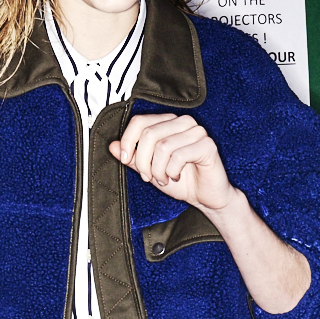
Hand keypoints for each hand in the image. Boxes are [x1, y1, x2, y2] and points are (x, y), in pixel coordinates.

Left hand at [111, 111, 233, 214]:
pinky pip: (179, 156)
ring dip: (158, 169)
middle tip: (148, 176)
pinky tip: (176, 177)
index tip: (124, 159)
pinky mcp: (207, 145)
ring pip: (163, 146)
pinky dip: (172, 172)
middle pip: (149, 134)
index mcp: (168, 122)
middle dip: (142, 161)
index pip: (140, 121)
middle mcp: (183, 122)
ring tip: (163, 179)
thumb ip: (132, 157)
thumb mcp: (150, 170)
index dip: (128, 141)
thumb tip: (112, 145)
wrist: (205, 197)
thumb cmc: (180, 181)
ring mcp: (197, 132)